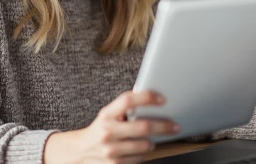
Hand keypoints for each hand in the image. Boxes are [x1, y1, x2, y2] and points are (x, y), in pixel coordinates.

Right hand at [43, 90, 180, 163]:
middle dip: (164, 126)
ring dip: (152, 142)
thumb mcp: (108, 115)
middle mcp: (107, 131)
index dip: (147, 97)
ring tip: (150, 138)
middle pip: (144, 126)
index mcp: (106, 114)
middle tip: (175, 126)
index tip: (162, 99)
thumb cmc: (100, 130)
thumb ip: (125, 108)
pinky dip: (143, 153)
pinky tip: (138, 149)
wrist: (80, 152)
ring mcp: (111, 150)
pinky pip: (140, 158)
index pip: (128, 100)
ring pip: (145, 145)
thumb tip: (150, 98)